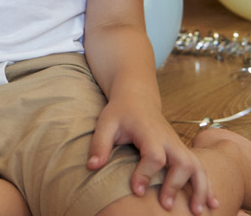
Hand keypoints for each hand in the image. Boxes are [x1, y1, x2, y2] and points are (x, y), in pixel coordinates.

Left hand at [88, 96, 218, 213]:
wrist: (137, 98)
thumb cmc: (120, 113)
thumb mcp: (105, 123)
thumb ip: (99, 144)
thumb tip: (91, 166)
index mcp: (149, 132)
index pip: (153, 155)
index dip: (146, 173)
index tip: (137, 191)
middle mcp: (169, 139)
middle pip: (182, 162)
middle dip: (176, 185)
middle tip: (166, 206)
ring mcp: (179, 145)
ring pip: (198, 166)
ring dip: (200, 189)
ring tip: (196, 212)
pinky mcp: (184, 151)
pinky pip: (202, 168)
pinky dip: (208, 186)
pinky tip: (212, 204)